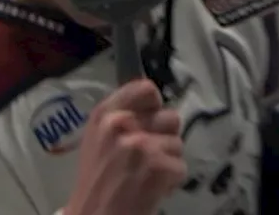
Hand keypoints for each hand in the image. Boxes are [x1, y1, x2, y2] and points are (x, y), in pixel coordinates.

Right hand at [65, 79, 184, 214]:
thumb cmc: (97, 181)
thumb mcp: (100, 141)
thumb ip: (125, 120)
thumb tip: (157, 108)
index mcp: (104, 115)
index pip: (145, 89)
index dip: (155, 106)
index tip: (152, 121)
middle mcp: (120, 124)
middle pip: (170, 118)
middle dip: (165, 138)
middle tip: (146, 159)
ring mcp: (140, 145)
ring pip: (177, 144)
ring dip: (168, 162)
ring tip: (145, 177)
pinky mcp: (156, 167)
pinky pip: (181, 167)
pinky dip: (171, 182)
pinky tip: (150, 190)